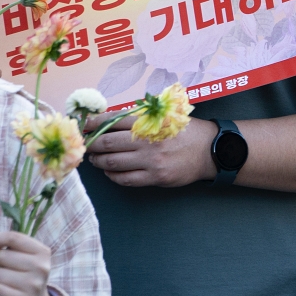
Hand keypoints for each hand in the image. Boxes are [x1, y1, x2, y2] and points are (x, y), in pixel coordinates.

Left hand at [0, 229, 54, 295]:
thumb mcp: (21, 257)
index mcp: (41, 252)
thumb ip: (4, 247)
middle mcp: (41, 267)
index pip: (13, 238)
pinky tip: (3, 292)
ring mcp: (34, 285)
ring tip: (4, 282)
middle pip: (2, 256)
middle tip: (3, 270)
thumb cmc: (24, 275)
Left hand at [88, 113, 216, 187]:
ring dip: (99, 161)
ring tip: (94, 159)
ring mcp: (151, 161)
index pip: (113, 121)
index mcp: (149, 122)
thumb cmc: (186, 130)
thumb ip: (141, 117)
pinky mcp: (156, 178)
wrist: (211, 150)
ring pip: (113, 163)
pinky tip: (110, 172)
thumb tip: (112, 120)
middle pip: (108, 143)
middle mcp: (147, 141)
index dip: (94, 123)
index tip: (84, 125)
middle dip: (92, 144)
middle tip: (85, 145)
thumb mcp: (165, 116)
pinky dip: (113, 176)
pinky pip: (126, 180)